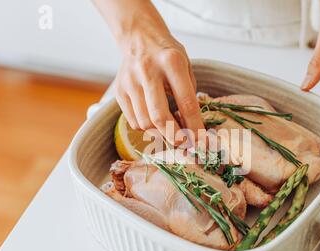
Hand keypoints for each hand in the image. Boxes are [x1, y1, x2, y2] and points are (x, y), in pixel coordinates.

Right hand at [94, 0, 203, 143]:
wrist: (138, 37)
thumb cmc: (167, 55)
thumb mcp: (186, 66)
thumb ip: (189, 93)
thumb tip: (192, 127)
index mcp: (172, 62)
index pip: (186, 102)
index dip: (195, 125)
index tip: (200, 140)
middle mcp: (148, 71)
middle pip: (160, 117)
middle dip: (175, 136)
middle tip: (184, 143)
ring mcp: (130, 82)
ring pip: (145, 123)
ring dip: (161, 134)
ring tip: (170, 132)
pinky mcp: (119, 91)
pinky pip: (134, 121)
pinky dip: (147, 128)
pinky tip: (155, 122)